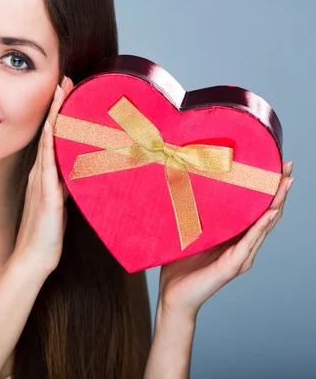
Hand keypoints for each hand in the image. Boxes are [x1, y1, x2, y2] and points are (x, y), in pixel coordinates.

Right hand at [12, 76, 73, 273]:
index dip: (60, 114)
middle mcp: (42, 174)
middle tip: (65, 79)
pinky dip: (49, 146)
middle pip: (50, 133)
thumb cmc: (47, 234)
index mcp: (46, 176)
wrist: (33, 259)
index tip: (69, 90)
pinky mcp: (46, 197)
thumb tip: (81, 172)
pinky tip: (51, 129)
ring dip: (54, 117)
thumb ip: (67, 186)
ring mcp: (41, 184)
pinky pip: (47, 167)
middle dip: (57, 106)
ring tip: (60, 93)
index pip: (54, 138)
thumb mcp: (61, 204)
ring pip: (49, 144)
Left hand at [157, 160, 293, 318]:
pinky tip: (269, 213)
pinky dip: (260, 227)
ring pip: (263, 225)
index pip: (254, 209)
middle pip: (266, 213)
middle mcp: (242, 246)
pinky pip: (248, 243)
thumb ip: (196, 216)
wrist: (172, 296)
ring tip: (286, 183)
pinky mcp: (232, 266)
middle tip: (288, 165)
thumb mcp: (189, 234)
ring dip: (276, 203)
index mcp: (233, 238)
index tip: (273, 165)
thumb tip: (187, 186)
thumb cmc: (178, 266)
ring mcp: (240, 257)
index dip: (265, 188)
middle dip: (278, 189)